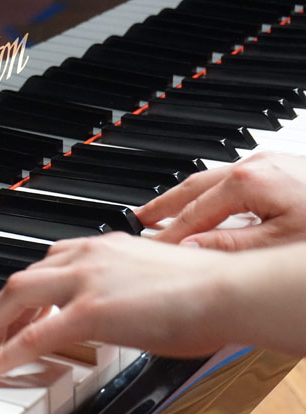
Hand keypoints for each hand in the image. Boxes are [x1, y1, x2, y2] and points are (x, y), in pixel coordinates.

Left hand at [0, 233, 234, 378]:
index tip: (23, 307)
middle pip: (24, 276)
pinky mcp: (86, 311)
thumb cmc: (206, 289)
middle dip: (3, 306)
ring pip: (17, 295)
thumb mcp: (154, 277)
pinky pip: (31, 336)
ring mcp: (83, 282)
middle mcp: (87, 257)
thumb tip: (122, 306)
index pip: (51, 261)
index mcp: (104, 248)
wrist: (225, 290)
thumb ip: (126, 285)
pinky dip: (6, 352)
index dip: (30, 288)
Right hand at [136, 152, 305, 250]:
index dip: (169, 235)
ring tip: (162, 213)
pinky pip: (231, 179)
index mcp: (249, 182)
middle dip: (162, 205)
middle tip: (136, 219)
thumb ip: (228, 245)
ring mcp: (268, 162)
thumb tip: (187, 248)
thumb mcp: (278, 243)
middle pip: (193, 186)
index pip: (194, 214)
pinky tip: (203, 206)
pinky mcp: (279, 167)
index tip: (149, 250)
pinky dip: (209, 194)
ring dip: (184, 198)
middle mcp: (255, 165)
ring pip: (211, 180)